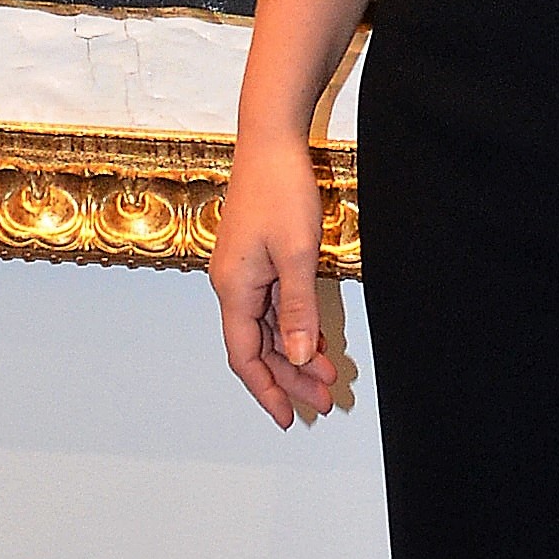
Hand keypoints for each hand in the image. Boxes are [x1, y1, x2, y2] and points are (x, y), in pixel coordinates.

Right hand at [210, 126, 347, 424]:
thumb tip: (294, 357)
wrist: (269, 141)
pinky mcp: (257, 258)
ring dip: (293, 354)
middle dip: (288, 376)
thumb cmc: (279, 191)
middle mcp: (232, 285)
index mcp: (234, 288)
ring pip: (266, 328)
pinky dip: (292, 327)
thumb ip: (296, 309)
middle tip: (322, 399)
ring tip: (326, 376)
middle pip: (256, 346)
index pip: (244, 356)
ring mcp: (243, 272)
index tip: (288, 417)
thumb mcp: (295, 255)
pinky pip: (272, 306)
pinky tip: (314, 340)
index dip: (266, 389)